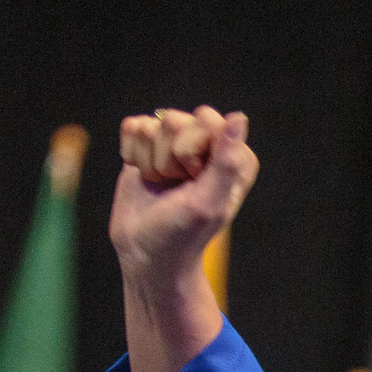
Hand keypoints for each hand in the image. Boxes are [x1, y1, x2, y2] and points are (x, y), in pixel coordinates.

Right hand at [113, 106, 256, 284]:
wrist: (145, 254)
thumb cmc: (182, 235)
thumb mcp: (208, 203)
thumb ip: (226, 161)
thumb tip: (239, 116)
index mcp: (234, 155)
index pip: (206, 121)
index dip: (191, 153)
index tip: (193, 183)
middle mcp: (208, 144)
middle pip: (174, 120)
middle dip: (168, 159)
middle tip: (176, 189)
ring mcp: (177, 142)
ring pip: (151, 126)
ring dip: (150, 162)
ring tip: (162, 187)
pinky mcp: (148, 145)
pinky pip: (132, 127)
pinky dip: (132, 155)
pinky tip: (145, 177)